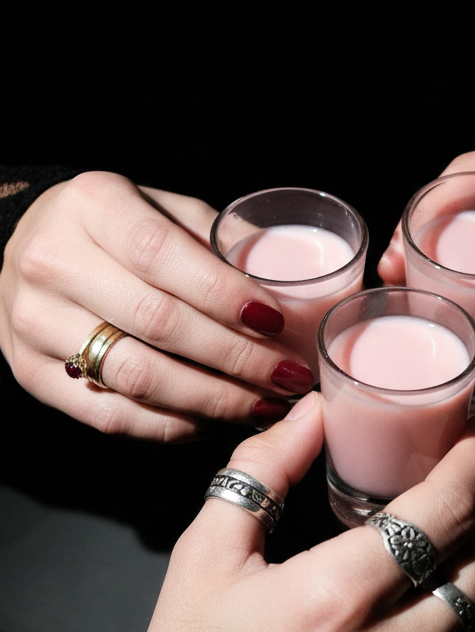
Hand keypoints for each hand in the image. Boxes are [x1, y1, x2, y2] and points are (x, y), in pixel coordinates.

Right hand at [0, 172, 315, 438]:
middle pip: (156, 322)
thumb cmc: (113, 228)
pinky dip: (172, 426)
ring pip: (137, 377)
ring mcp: (35, 322)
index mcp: (91, 205)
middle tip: (286, 375)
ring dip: (212, 400)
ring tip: (262, 404)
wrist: (31, 247)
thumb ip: (214, 240)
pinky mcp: (31, 372)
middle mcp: (53, 262)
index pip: (163, 254)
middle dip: (235, 357)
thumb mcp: (159, 208)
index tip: (275, 321)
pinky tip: (213, 421)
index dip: (224, 293)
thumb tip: (287, 291)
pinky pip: (111, 416)